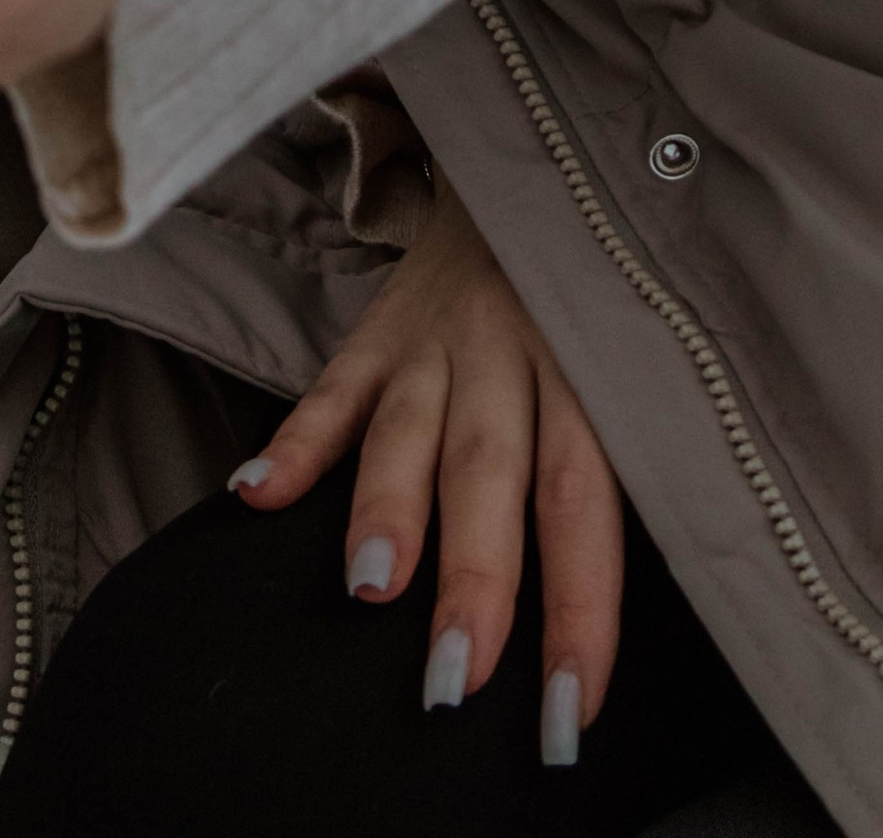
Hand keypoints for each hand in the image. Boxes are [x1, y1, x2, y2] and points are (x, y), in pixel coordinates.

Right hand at [230, 175, 622, 762]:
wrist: (525, 176)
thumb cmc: (587, 314)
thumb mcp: (624, 373)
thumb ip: (605, 470)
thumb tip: (595, 623)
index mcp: (586, 375)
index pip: (582, 502)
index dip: (580, 606)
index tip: (569, 707)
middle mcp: (508, 355)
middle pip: (490, 472)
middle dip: (474, 578)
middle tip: (457, 676)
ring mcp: (432, 340)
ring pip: (406, 429)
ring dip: (385, 509)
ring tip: (371, 587)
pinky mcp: (371, 329)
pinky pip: (328, 387)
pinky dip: (293, 442)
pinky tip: (257, 495)